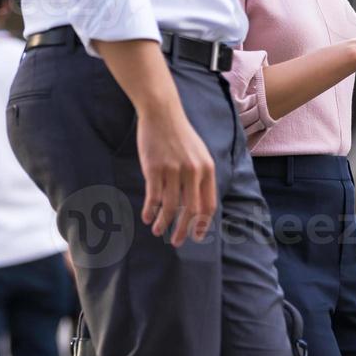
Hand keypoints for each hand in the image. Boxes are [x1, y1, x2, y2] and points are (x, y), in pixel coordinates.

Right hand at [136, 103, 216, 246]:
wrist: (161, 112)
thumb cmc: (179, 135)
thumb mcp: (198, 154)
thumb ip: (199, 177)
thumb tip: (195, 205)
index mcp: (207, 169)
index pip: (208, 205)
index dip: (202, 224)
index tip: (196, 237)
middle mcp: (193, 171)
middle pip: (191, 211)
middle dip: (183, 231)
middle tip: (176, 243)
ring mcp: (174, 170)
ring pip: (171, 207)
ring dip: (164, 223)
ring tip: (158, 231)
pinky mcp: (155, 168)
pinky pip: (154, 197)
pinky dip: (150, 211)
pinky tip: (147, 218)